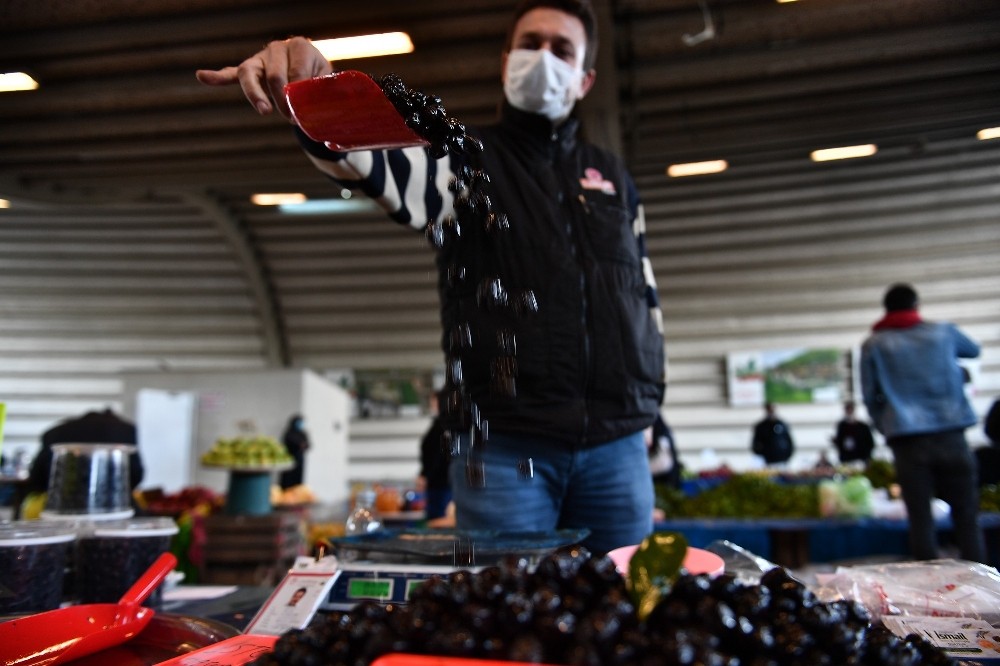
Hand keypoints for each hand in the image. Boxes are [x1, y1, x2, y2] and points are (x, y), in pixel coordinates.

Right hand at [195, 36, 332, 120]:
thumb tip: (321, 112)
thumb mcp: (326, 82)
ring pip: (249, 74)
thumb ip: (322, 92)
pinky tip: (202, 76)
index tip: (304, 112)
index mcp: (299, 46)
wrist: (312, 72)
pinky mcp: (250, 70)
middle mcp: (277, 48)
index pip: (296, 71)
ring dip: (255, 94)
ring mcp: (260, 58)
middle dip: (282, 100)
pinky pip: (231, 74)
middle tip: (291, 118)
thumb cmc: (320, 78)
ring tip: (263, 111)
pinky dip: (217, 77)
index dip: (299, 94)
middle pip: (274, 74)